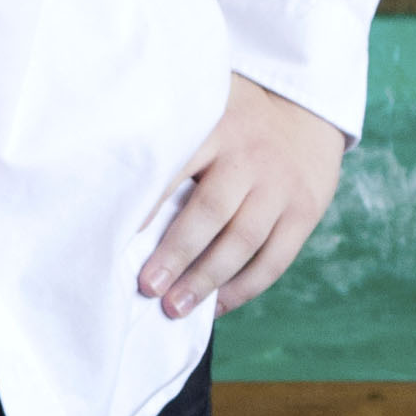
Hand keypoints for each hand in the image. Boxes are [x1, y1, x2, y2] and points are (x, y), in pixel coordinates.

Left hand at [139, 73, 345, 320]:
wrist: (307, 115)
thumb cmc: (234, 122)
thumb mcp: (205, 108)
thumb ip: (171, 138)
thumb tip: (108, 183)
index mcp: (217, 126)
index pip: (176, 168)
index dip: (147, 206)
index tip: (117, 238)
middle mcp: (251, 156)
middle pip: (211, 212)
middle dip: (176, 254)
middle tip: (148, 287)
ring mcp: (281, 186)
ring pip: (242, 242)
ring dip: (206, 280)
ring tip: (175, 307)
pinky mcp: (304, 213)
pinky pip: (274, 260)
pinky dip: (244, 289)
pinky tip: (216, 305)